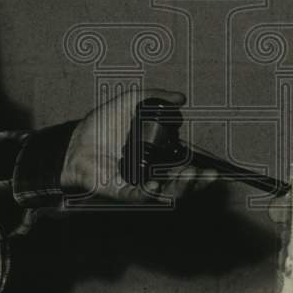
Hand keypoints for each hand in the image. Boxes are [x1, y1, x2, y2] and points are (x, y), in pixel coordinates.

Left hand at [60, 88, 216, 202]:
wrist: (77, 139)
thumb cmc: (103, 124)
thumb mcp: (132, 102)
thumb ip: (157, 97)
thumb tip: (181, 98)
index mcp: (158, 155)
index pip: (185, 167)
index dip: (202, 171)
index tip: (214, 170)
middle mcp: (152, 172)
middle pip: (181, 185)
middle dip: (197, 183)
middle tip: (207, 175)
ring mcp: (138, 183)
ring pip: (166, 193)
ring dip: (181, 188)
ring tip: (189, 176)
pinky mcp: (123, 191)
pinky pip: (141, 195)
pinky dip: (152, 191)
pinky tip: (158, 181)